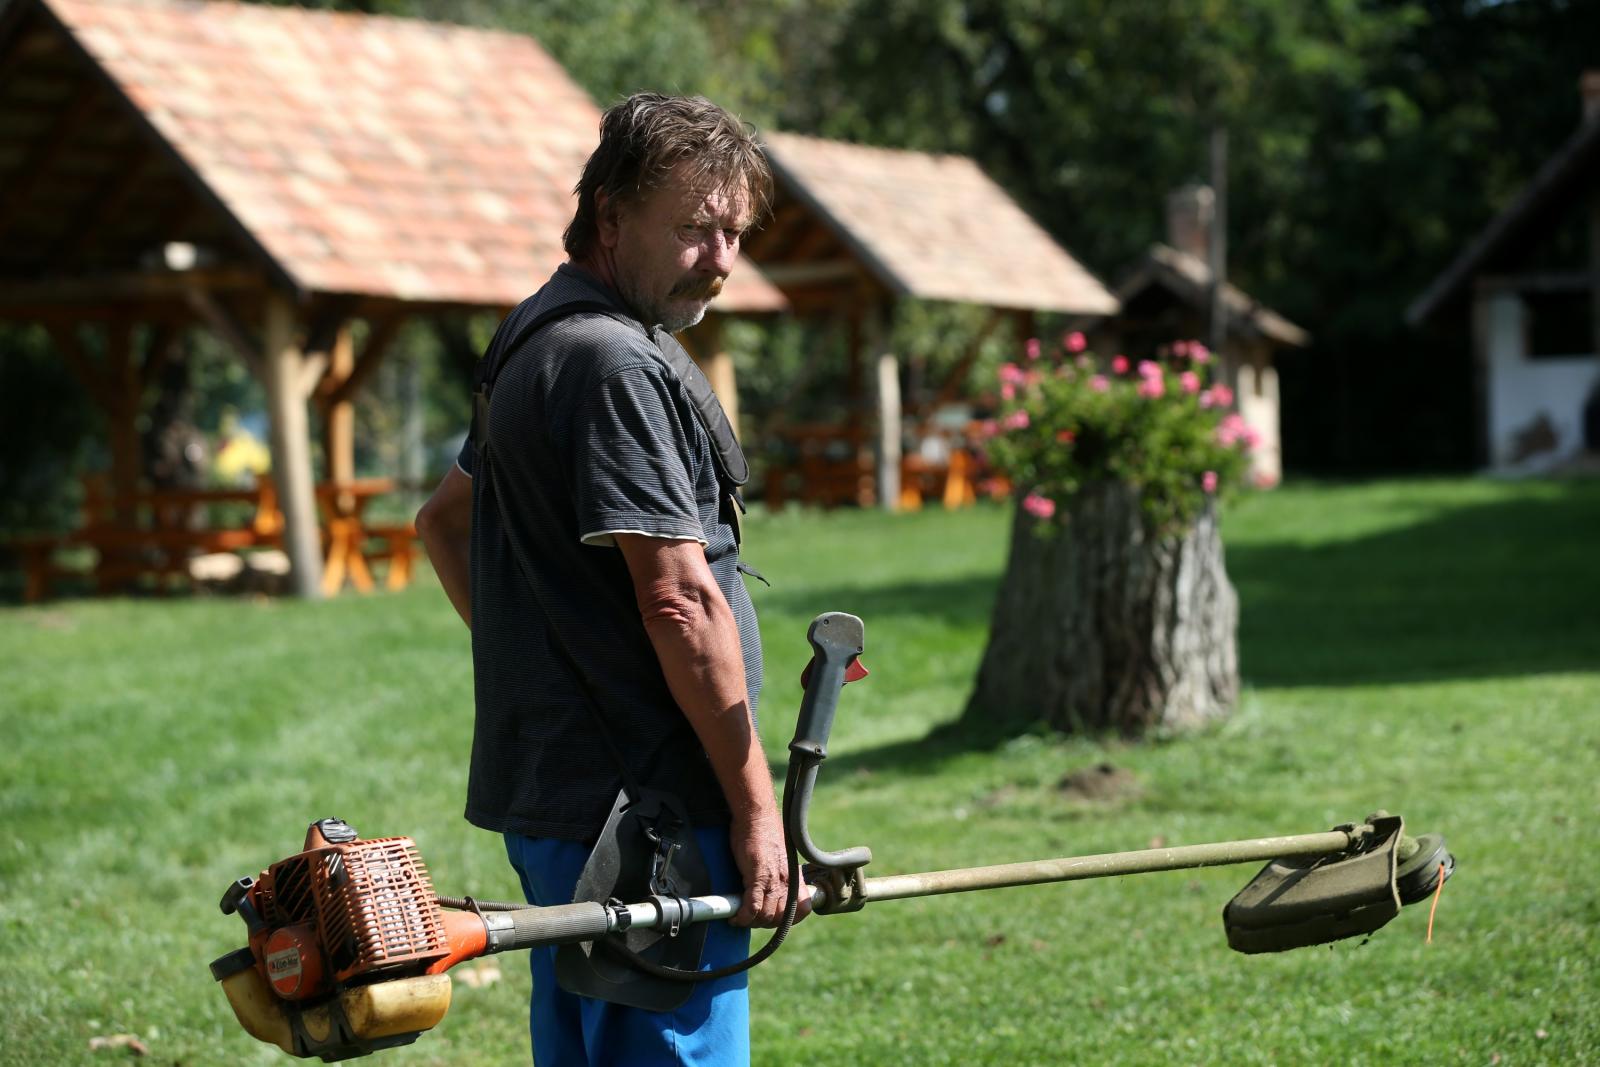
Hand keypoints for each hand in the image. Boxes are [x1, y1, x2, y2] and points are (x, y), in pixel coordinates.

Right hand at [728, 813, 810, 927]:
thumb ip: (780, 874)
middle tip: (751, 918)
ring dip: (751, 922)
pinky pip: (752, 907)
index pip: (803, 910)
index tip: (773, 919)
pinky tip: (736, 917)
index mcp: (794, 877)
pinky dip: (743, 916)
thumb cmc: (764, 832)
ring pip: (765, 916)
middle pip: (779, 918)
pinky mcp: (757, 876)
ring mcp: (773, 880)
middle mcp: (787, 881)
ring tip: (740, 918)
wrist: (757, 815)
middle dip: (764, 923)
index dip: (788, 919)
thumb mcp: (779, 856)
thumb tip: (774, 888)